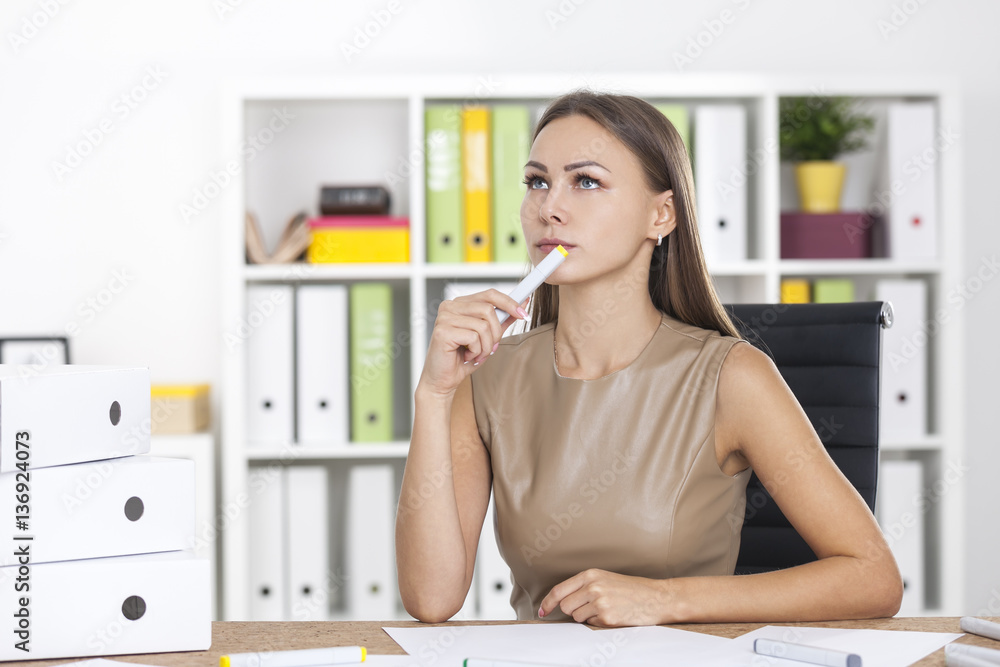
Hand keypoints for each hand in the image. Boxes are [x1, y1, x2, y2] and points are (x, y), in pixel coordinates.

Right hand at [417, 289, 528, 397]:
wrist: (442, 381)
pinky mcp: (443, 331)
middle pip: (488, 309)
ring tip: (477, 355)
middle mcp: (450, 306)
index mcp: (459, 304)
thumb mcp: (487, 337)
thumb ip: (502, 320)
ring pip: (483, 325)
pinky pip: (474, 337)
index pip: (489, 294)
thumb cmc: (462, 359)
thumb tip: (522, 304)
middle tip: (492, 348)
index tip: (524, 313)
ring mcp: (444, 317)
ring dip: (486, 346)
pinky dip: (476, 351)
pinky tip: (467, 356)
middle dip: (496, 332)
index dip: (509, 302)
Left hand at [538, 569, 672, 626]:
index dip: (547, 603)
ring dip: (586, 617)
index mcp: (590, 575)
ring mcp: (599, 602)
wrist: (656, 597)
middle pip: (565, 606)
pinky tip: (612, 614)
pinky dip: (598, 622)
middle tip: (590, 607)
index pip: (559, 590)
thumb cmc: (631, 588)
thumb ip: (584, 586)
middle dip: (573, 610)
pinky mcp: (607, 617)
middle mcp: (593, 587)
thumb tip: (562, 601)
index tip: (542, 612)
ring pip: (576, 617)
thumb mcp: (605, 579)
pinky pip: (591, 624)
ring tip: (605, 609)